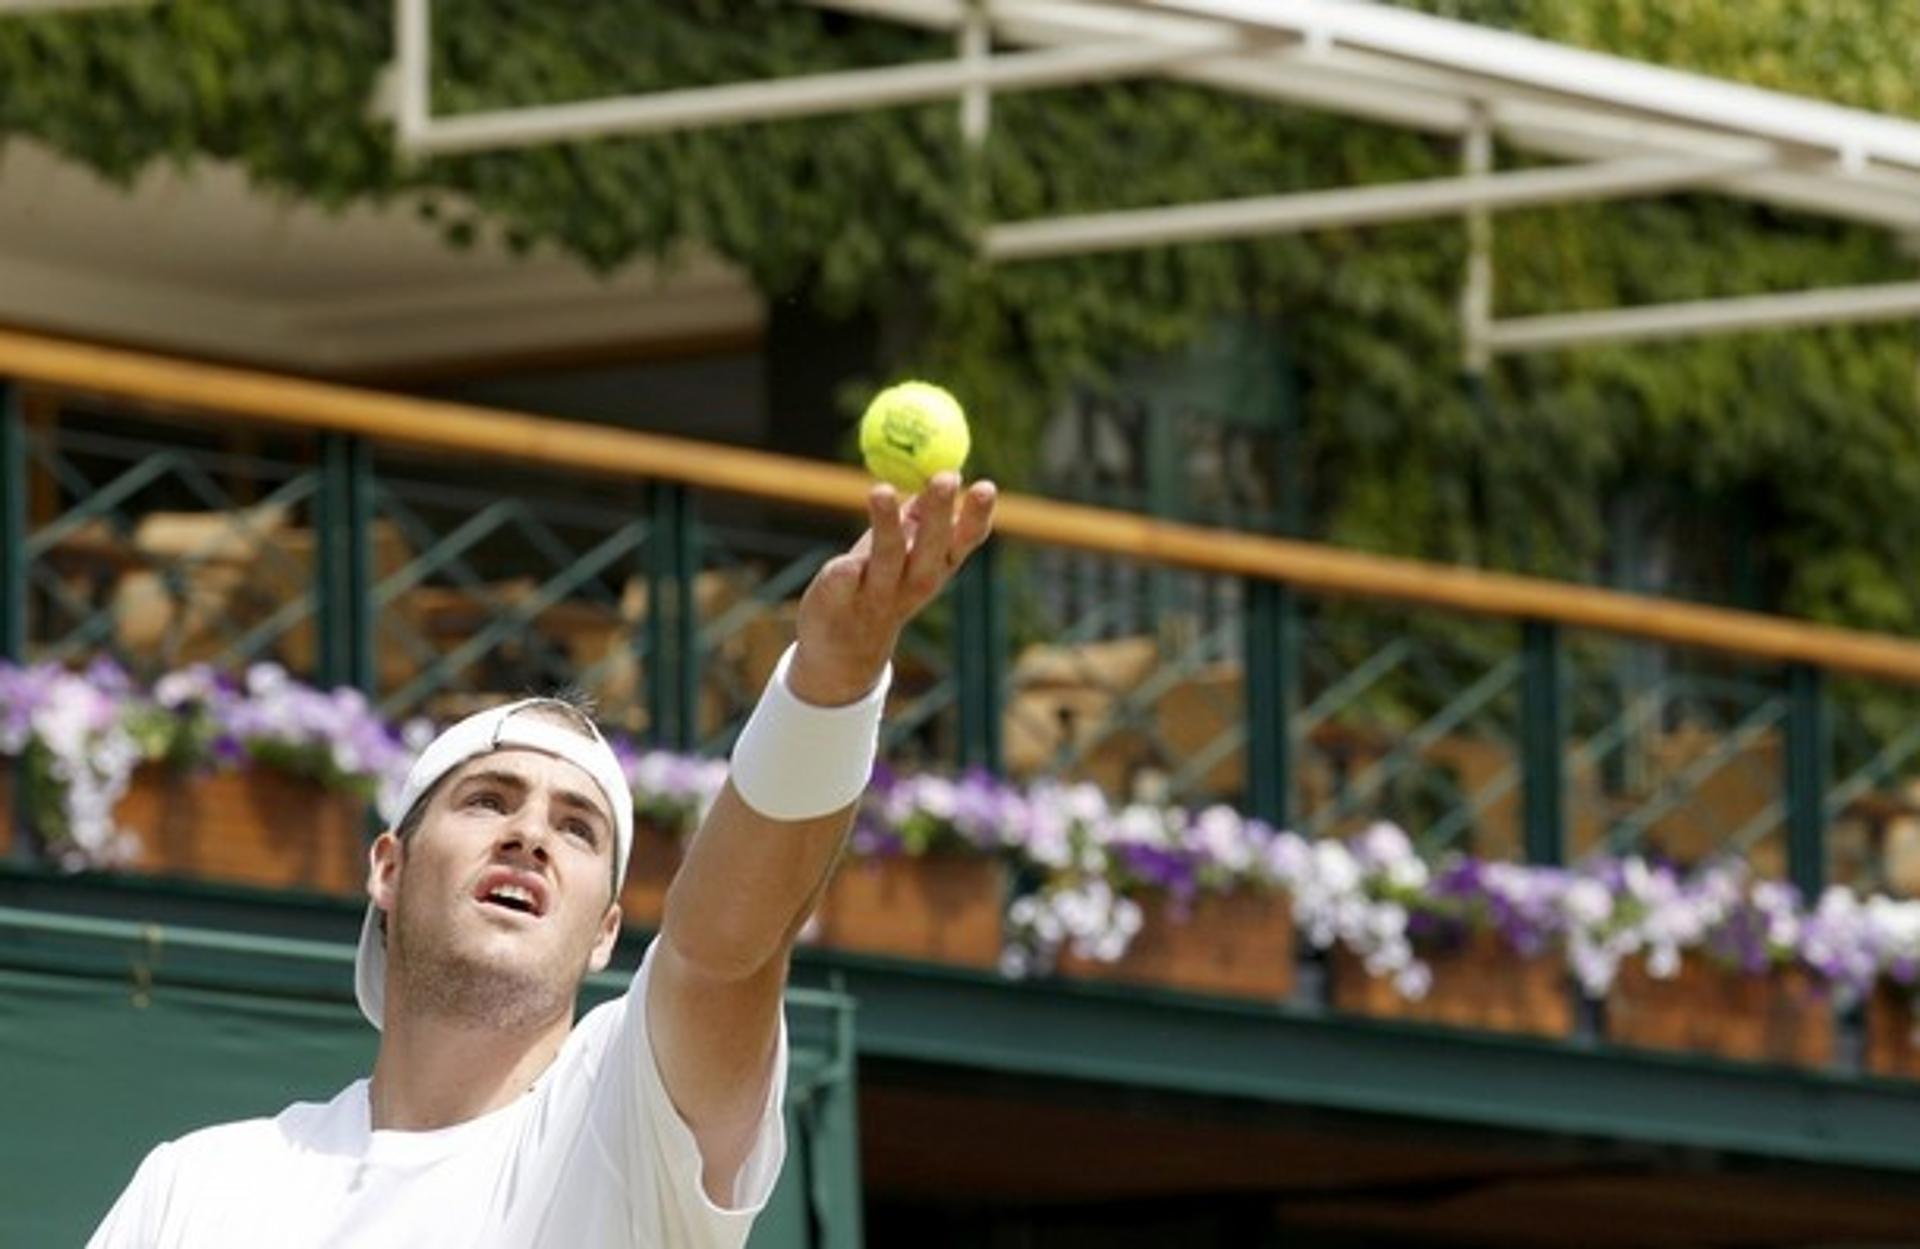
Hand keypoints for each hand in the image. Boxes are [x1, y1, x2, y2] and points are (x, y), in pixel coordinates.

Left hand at [787, 472, 997, 705]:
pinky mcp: (839, 599)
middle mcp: (914, 582)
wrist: (844, 647)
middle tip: (945, 477)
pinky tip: (844, 570)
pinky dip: (844, 571)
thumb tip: (946, 470)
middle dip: (941, 513)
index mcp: (936, 567)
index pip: (965, 540)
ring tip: (881, 490)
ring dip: (886, 524)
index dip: (977, 516)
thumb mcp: (910, 549)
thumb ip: (924, 513)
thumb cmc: (882, 582)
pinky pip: (843, 578)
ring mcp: (878, 593)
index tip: (986, 486)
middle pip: (931, 547)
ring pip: (887, 557)